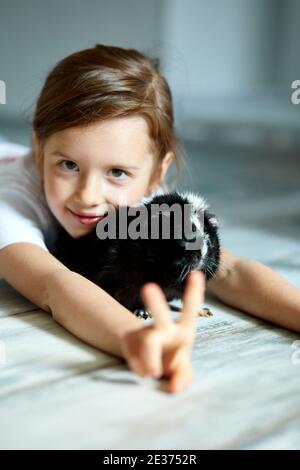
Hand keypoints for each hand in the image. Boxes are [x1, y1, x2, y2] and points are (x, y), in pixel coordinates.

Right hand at [120, 270, 204, 393]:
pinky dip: (141, 370)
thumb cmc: (173, 360)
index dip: (194, 292)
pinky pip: (135, 359)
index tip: (196, 273)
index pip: (191, 309)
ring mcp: (145, 332)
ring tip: (152, 374)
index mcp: (185, 328)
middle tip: (147, 287)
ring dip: (151, 362)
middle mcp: (165, 327)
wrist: (150, 362)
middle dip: (155, 302)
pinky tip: (144, 372)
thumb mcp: (184, 369)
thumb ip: (183, 377)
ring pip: (148, 343)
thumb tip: (171, 386)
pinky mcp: (129, 341)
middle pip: (160, 315)